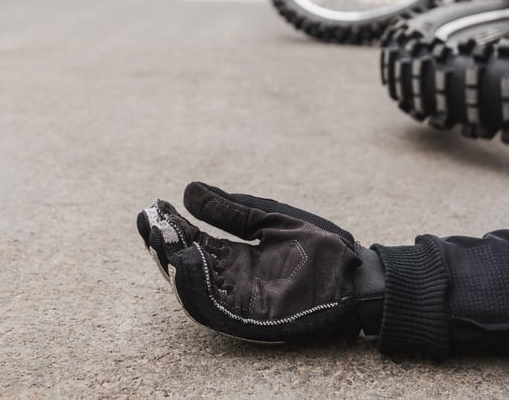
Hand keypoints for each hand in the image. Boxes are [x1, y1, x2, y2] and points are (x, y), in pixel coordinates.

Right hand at [136, 182, 383, 342]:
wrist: (359, 273)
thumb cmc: (323, 246)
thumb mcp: (271, 219)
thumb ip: (233, 209)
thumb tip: (188, 190)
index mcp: (236, 257)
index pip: (194, 242)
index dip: (173, 226)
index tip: (155, 205)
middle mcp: (232, 280)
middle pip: (186, 265)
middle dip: (164, 245)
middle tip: (149, 222)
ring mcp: (239, 300)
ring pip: (193, 288)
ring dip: (172, 265)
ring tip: (160, 238)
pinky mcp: (250, 318)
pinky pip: (214, 308)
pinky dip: (194, 288)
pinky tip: (185, 262)